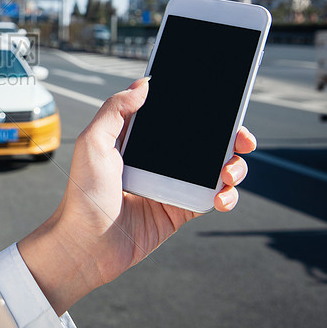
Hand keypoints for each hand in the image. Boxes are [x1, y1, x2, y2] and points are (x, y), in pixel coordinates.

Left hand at [18, 77, 253, 314]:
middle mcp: (159, 159)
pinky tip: (220, 198)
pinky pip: (213, 199)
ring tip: (229, 172)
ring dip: (235, 167)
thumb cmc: (83, 193)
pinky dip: (227, 197)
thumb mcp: (93, 142)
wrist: (87, 244)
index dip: (203, 109)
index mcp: (139, 139)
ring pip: (217, 168)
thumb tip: (144, 84)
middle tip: (243, 140)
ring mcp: (172, 185)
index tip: (223, 103)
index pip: (177, 117)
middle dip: (231, 137)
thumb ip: (116, 110)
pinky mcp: (180, 210)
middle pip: (205, 141)